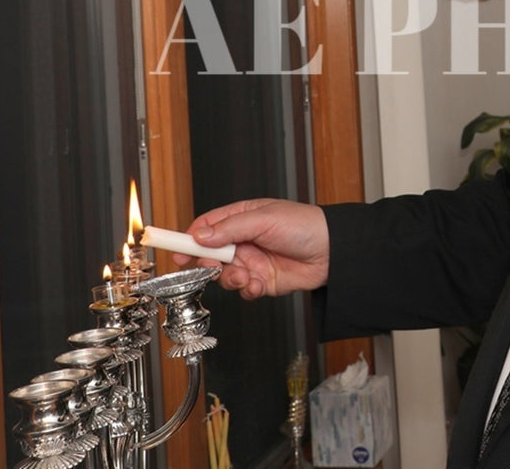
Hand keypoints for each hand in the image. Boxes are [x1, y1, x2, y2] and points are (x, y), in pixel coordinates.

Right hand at [174, 198, 329, 299]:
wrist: (332, 252)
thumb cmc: (305, 225)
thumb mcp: (264, 220)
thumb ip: (230, 228)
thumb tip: (201, 235)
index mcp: (242, 218)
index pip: (207, 227)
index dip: (190, 239)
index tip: (177, 250)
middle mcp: (244, 240)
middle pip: (211, 255)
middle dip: (209, 264)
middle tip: (213, 266)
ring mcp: (253, 261)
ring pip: (225, 276)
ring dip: (230, 279)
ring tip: (244, 275)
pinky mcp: (262, 281)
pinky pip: (243, 290)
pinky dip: (247, 290)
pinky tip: (257, 284)